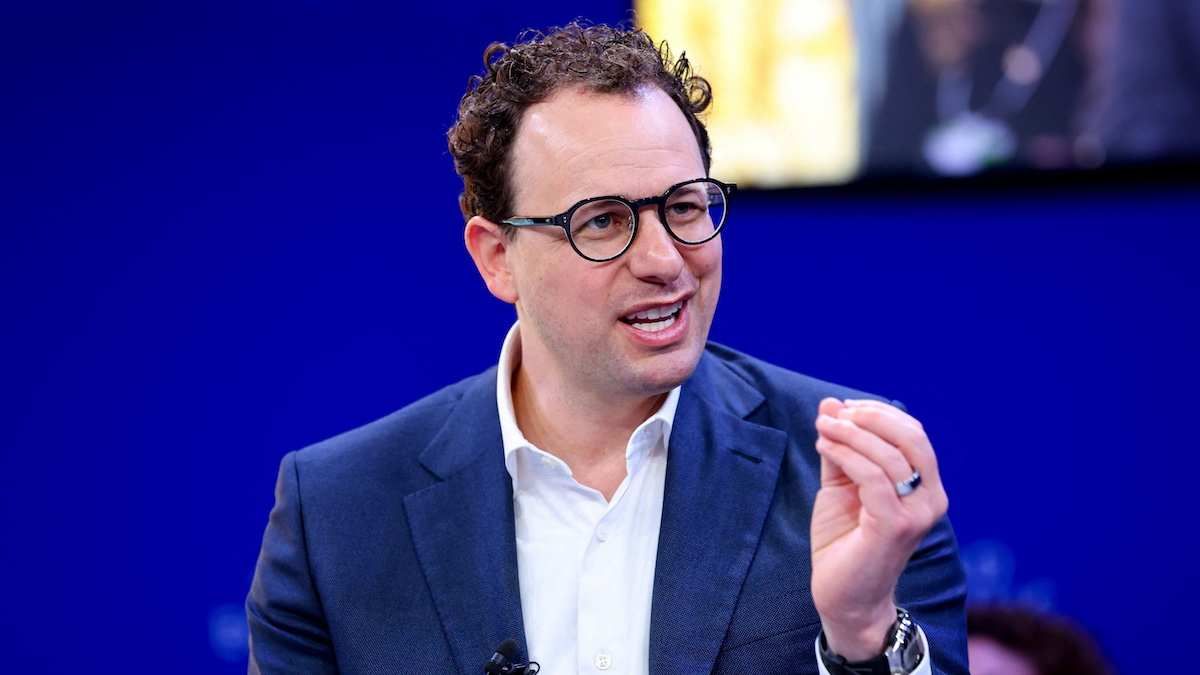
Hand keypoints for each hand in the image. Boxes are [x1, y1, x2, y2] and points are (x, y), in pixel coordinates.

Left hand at [809, 397, 948, 659]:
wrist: (844, 597)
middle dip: (870, 417)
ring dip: (850, 434)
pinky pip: (872, 478)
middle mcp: (931, 499)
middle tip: (834, 416)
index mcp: (926, 486)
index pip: (913, 433)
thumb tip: (831, 403)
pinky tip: (824, 448)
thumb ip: (841, 447)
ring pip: (888, 455)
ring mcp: (917, 514)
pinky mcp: (895, 527)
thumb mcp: (841, 485)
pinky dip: (846, 455)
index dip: (879, 412)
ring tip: (821, 429)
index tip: (843, 408)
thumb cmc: (845, 541)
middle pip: (911, 437)